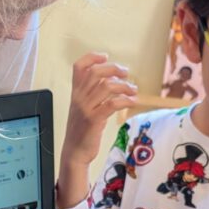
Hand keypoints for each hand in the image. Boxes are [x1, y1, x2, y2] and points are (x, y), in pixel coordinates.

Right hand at [57, 54, 136, 208]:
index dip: (92, 57)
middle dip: (114, 69)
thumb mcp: (83, 108)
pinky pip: (112, 104)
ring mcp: (86, 108)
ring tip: (133, 90)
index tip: (105, 56)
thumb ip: (93, 94)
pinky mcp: (94, 120)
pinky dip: (126, 100)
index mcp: (75, 93)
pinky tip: (133, 102)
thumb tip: (113, 81)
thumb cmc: (82, 130)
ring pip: (107, 86)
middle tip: (126, 73)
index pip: (78, 67)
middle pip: (96, 72)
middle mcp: (79, 98)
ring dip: (124, 86)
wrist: (75, 152)